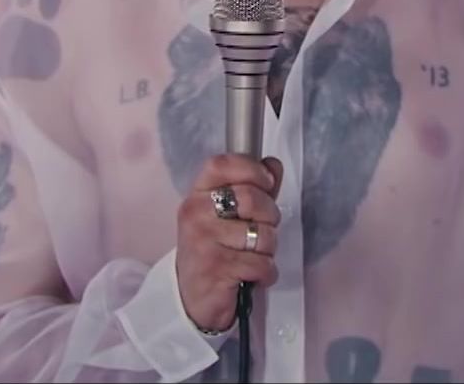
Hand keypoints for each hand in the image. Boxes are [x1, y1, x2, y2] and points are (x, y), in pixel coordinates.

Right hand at [176, 154, 283, 333]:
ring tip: (253, 257)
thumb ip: (253, 188)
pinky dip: (266, 273)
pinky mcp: (217, 268)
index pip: (223, 164)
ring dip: (268, 250)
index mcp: (198, 195)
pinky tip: (253, 276)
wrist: (190, 299)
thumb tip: (273, 164)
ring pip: (262, 234)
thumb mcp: (228, 216)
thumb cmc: (214, 252)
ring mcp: (204, 240)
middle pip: (252, 198)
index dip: (252, 170)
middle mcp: (196, 213)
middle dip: (270, 217)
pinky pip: (262, 263)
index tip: (266, 184)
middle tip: (260, 232)